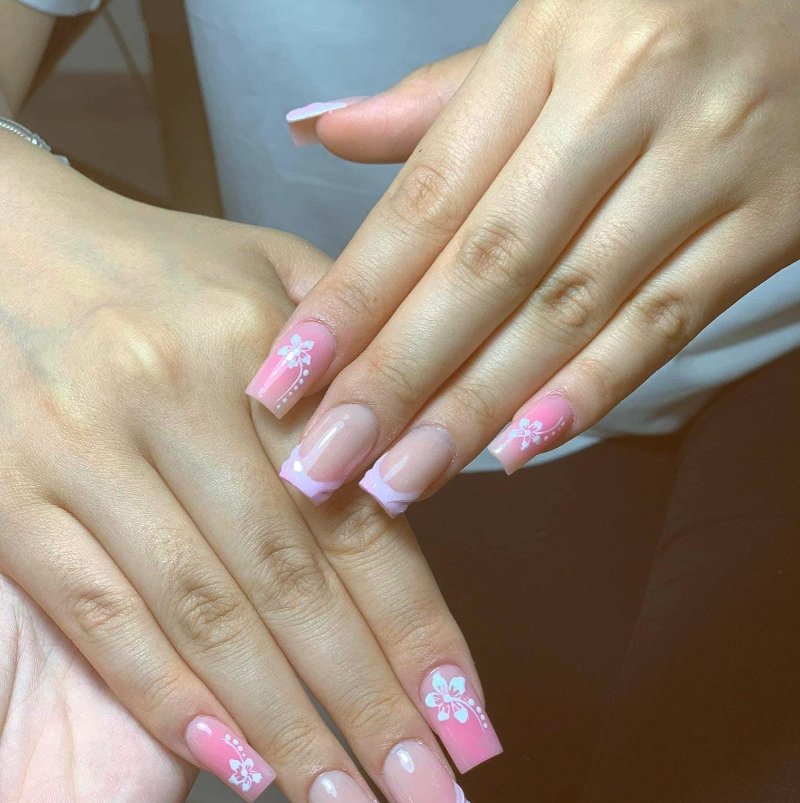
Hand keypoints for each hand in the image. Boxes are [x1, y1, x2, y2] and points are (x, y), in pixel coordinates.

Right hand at [0, 138, 498, 802]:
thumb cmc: (161, 272)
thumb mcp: (274, 275)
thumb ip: (364, 367)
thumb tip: (445, 472)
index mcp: (260, 345)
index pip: (359, 518)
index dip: (421, 635)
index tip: (473, 731)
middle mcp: (174, 399)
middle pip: (291, 589)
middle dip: (370, 716)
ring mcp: (83, 452)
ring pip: (202, 621)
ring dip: (287, 739)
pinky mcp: (11, 498)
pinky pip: (98, 615)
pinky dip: (167, 700)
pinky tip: (238, 772)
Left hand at [250, 0, 799, 509]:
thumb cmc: (670, 6)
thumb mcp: (555, 22)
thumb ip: (439, 97)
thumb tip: (318, 132)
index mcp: (554, 39)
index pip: (429, 197)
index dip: (352, 300)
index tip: (283, 381)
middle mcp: (627, 97)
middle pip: (487, 268)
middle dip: (396, 379)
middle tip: (325, 464)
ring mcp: (709, 161)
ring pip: (569, 309)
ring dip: (476, 408)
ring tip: (401, 481)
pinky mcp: (774, 219)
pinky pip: (668, 322)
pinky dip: (591, 392)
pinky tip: (517, 451)